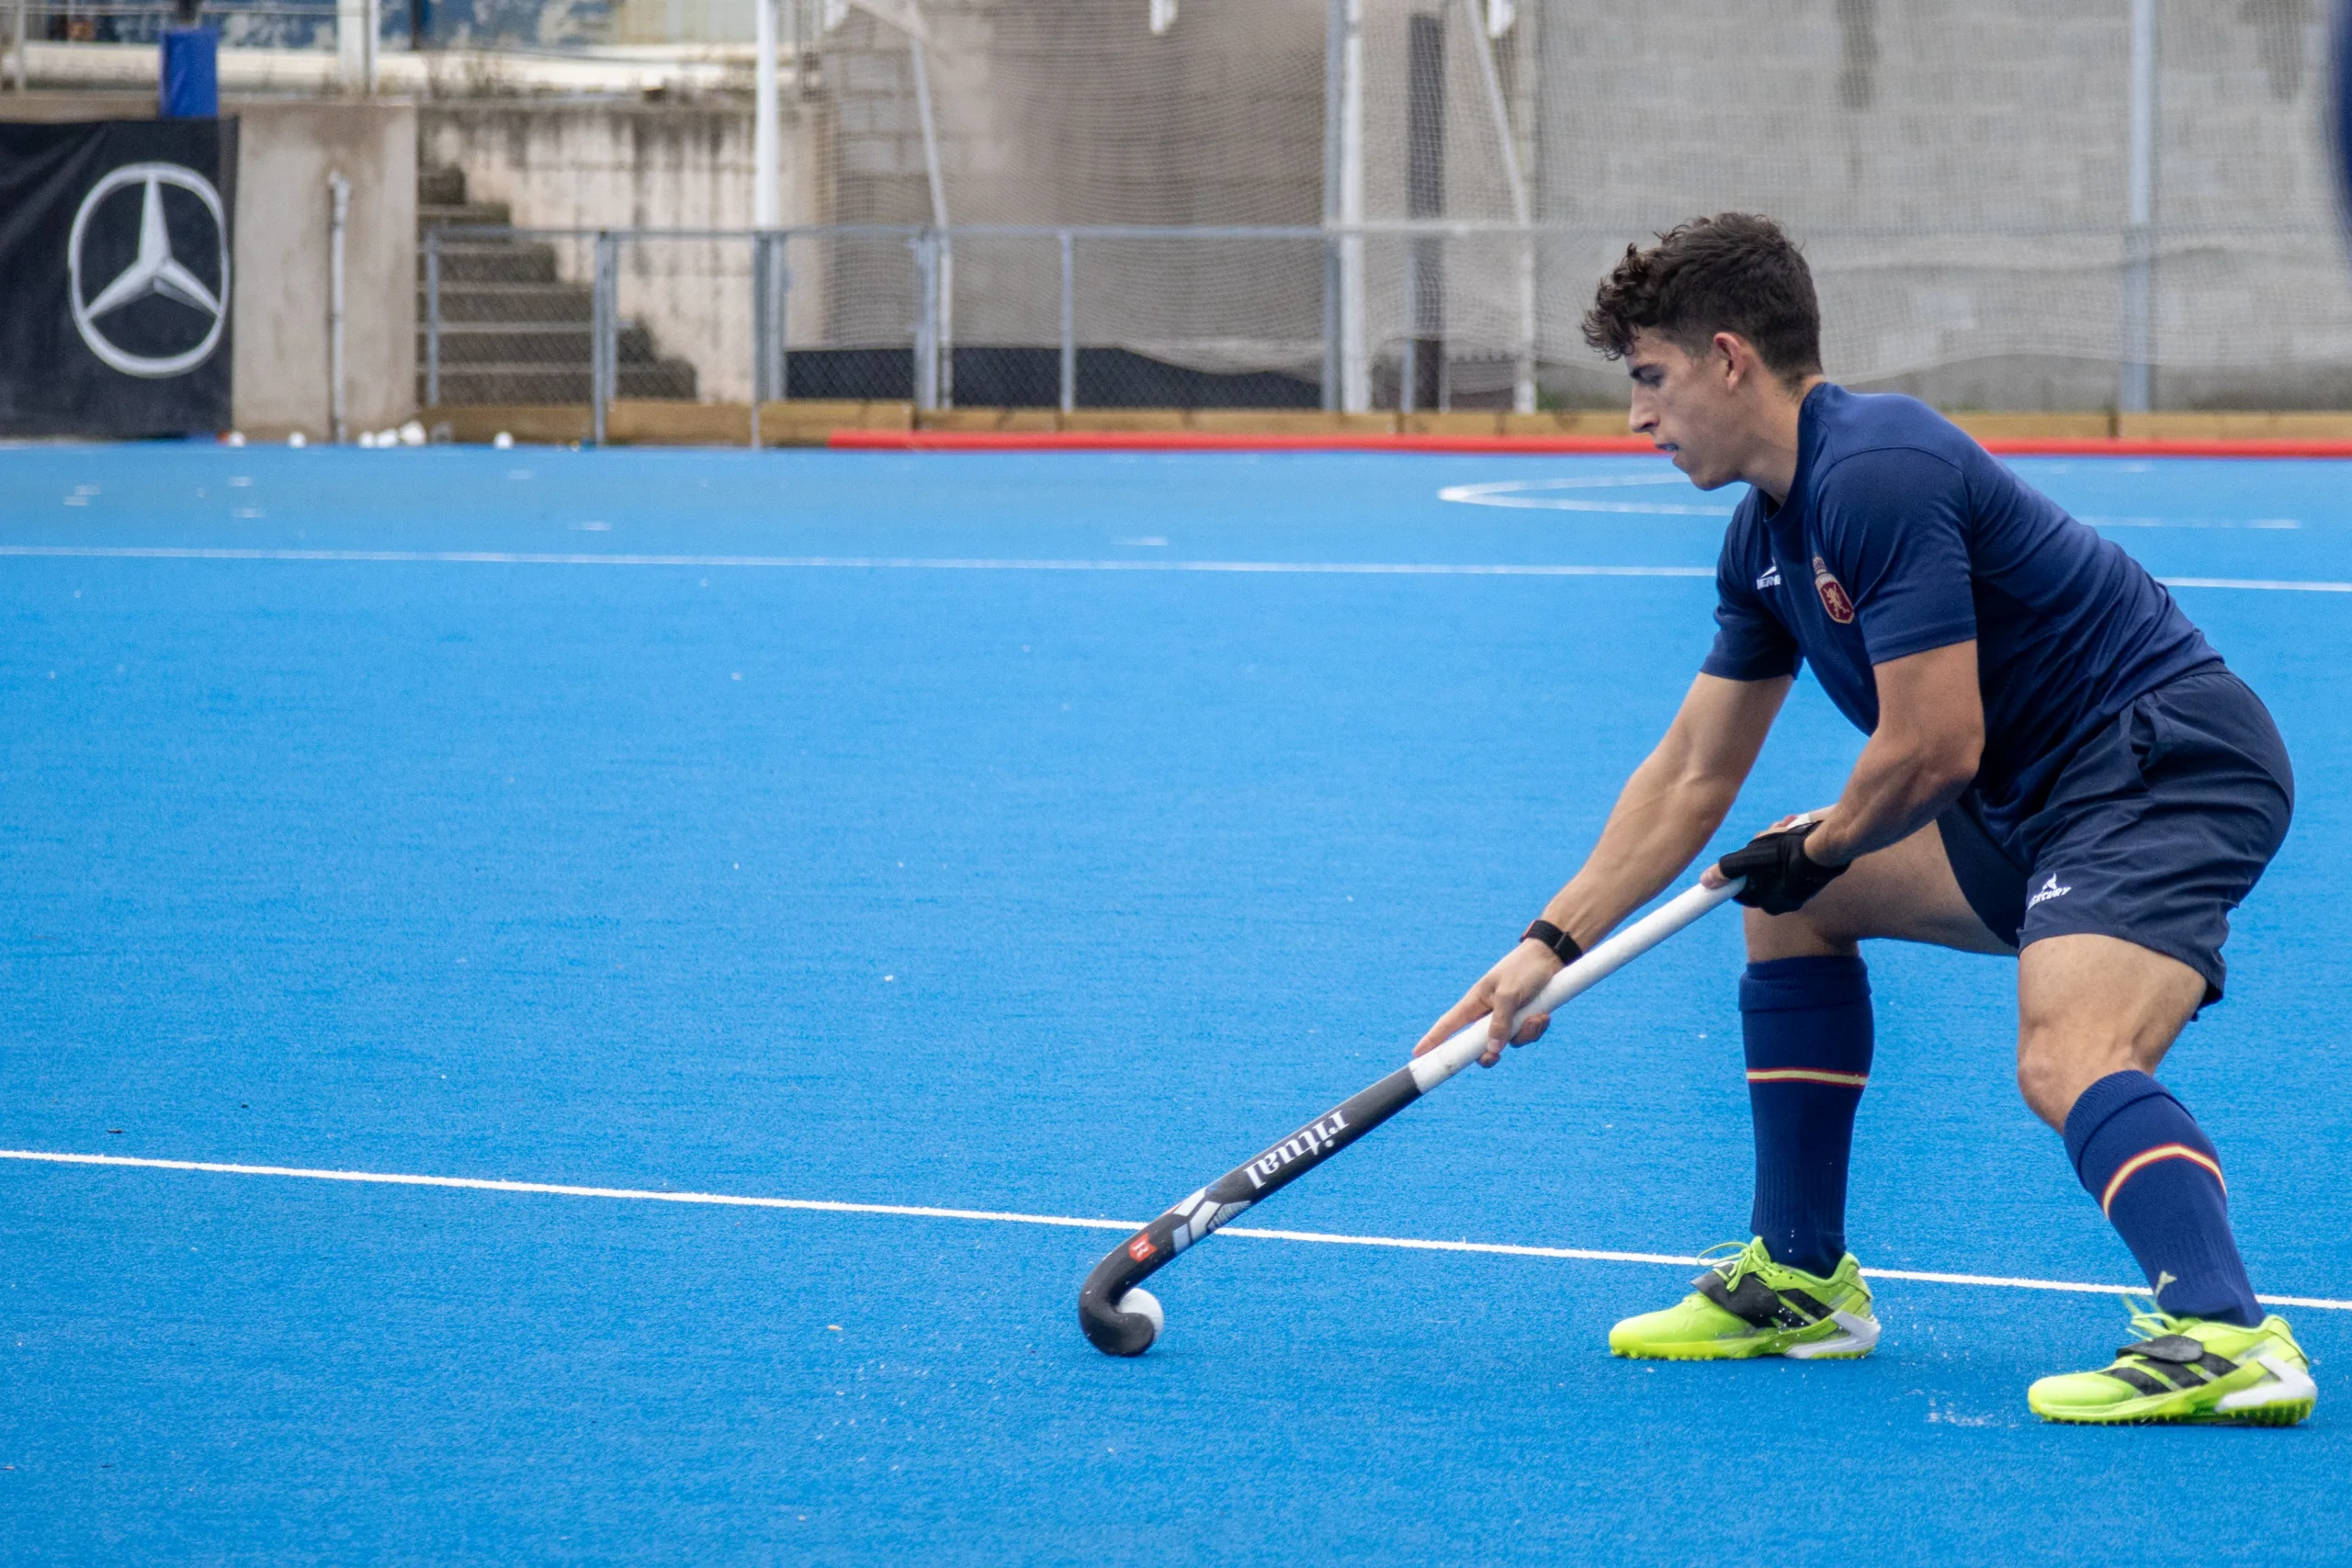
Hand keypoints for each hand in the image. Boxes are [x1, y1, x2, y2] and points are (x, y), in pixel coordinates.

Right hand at [1413, 939, 1564, 1068]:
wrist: (1551, 957)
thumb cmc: (1524, 968)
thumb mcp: (1509, 994)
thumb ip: (1500, 1022)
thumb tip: (1492, 1050)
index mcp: (1475, 1002)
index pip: (1448, 1024)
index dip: (1433, 1040)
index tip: (1418, 1054)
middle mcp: (1487, 1013)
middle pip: (1479, 1046)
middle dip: (1489, 1054)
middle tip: (1495, 1057)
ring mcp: (1506, 1018)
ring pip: (1508, 1042)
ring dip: (1525, 1033)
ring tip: (1537, 1017)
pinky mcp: (1523, 1019)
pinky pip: (1526, 1035)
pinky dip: (1536, 1028)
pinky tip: (1544, 1015)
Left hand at [1713, 815, 1847, 914]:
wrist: (1830, 844)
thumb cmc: (1789, 853)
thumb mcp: (1751, 859)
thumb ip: (1727, 870)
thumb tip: (1706, 882)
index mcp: (1769, 903)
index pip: (1741, 887)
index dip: (1737, 869)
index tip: (1743, 853)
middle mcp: (1785, 899)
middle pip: (1757, 871)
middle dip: (1758, 850)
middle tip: (1766, 835)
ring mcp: (1800, 886)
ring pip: (1774, 859)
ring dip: (1773, 841)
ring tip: (1783, 829)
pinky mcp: (1812, 872)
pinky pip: (1791, 854)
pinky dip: (1789, 840)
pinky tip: (1794, 828)